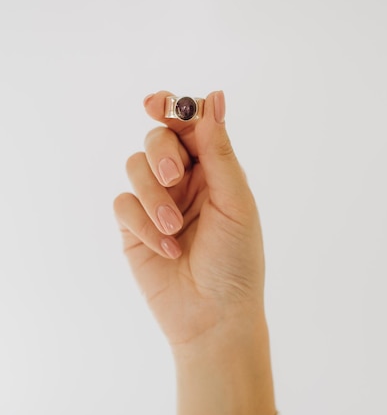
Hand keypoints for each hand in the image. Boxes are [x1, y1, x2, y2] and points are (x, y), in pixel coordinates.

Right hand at [113, 90, 275, 414]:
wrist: (213, 317)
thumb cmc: (236, 262)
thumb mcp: (234, 201)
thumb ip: (219, 151)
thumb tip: (212, 96)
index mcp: (214, 171)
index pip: (189, 125)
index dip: (172, 108)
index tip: (156, 105)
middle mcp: (184, 182)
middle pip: (157, 138)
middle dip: (163, 154)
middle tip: (176, 176)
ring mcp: (156, 203)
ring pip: (135, 167)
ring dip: (153, 195)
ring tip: (174, 229)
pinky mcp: (133, 228)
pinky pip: (123, 204)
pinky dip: (142, 222)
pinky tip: (165, 247)